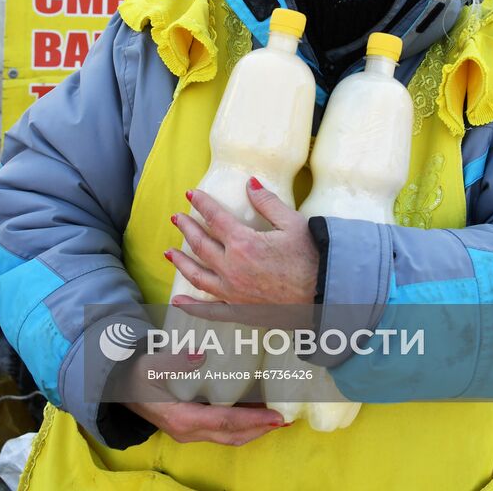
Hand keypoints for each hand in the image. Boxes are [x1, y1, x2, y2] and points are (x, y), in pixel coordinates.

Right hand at [124, 349, 288, 445]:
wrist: (118, 384)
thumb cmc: (135, 372)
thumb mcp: (151, 364)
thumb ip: (175, 360)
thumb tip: (201, 354)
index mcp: (182, 418)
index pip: (225, 421)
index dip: (253, 420)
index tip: (277, 417)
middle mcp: (188, 430)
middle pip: (232, 434)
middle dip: (260, 429)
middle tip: (285, 419)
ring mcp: (189, 430)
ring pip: (228, 434)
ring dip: (253, 428)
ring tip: (276, 418)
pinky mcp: (190, 424)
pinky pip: (221, 428)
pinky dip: (241, 422)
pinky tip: (254, 410)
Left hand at [167, 179, 318, 304]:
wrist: (322, 295)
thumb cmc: (310, 257)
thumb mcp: (292, 223)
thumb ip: (267, 202)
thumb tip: (250, 183)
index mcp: (243, 243)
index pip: (215, 218)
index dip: (202, 204)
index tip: (191, 195)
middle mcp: (232, 268)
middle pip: (200, 244)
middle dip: (186, 228)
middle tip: (176, 218)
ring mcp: (232, 292)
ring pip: (197, 275)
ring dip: (181, 262)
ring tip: (169, 252)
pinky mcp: (238, 310)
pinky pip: (209, 309)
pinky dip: (191, 307)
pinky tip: (177, 302)